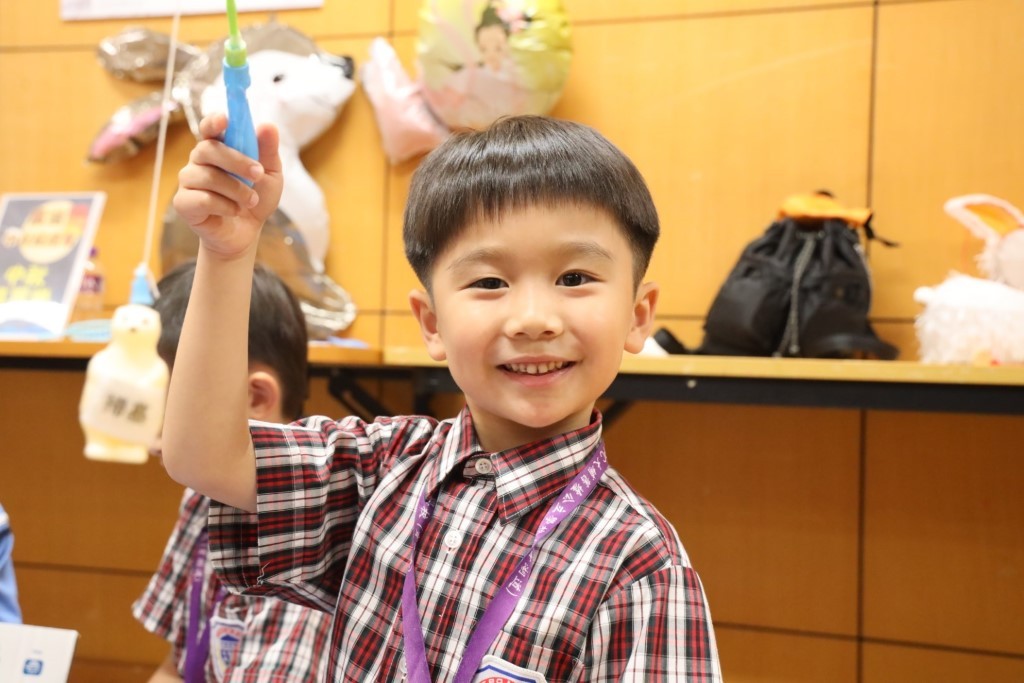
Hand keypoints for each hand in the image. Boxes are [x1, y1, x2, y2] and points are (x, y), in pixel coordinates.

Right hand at [172, 113, 282, 260]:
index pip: (209, 128)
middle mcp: (199, 161)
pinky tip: (234, 211)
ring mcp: (188, 182)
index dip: (214, 122)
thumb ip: (268, 151)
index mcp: (218, 148)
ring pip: (207, 176)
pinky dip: (224, 206)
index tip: (225, 119)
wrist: (246, 234)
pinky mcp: (183, 203)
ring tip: (251, 200)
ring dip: (236, 189)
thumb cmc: (255, 199)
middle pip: (208, 149)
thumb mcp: (270, 175)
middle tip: (258, 174)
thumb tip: (268, 125)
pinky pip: (201, 199)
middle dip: (237, 161)